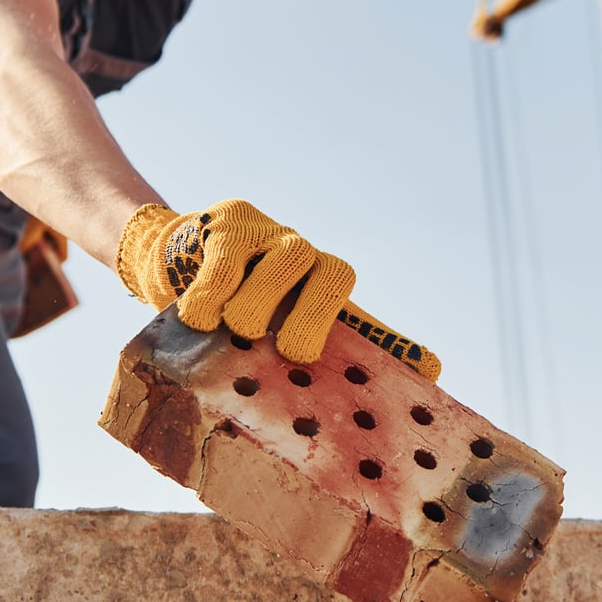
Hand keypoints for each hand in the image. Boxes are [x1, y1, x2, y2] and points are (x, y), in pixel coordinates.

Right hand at [115, 200, 439, 379]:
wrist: (172, 258)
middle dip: (313, 320)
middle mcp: (305, 257)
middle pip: (336, 274)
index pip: (367, 314)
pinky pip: (227, 265)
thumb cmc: (236, 305)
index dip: (396, 341)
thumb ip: (336, 350)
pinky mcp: (230, 223)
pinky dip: (210, 300)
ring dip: (255, 309)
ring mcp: (269, 234)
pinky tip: (198, 317)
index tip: (422, 372)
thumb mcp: (275, 331)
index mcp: (322, 287)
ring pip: (287, 264)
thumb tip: (429, 377)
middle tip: (289, 352)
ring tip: (232, 330)